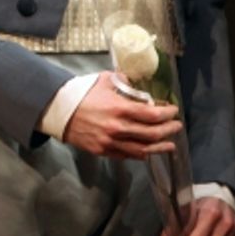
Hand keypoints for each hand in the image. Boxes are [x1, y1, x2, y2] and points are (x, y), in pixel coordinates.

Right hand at [63, 71, 180, 158]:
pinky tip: (147, 150)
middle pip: (153, 133)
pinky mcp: (104, 151)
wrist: (58, 111)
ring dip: (160, 147)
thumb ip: (121, 80)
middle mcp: (118, 127)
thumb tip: (134, 82)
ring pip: (143, 149)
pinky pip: (128, 155)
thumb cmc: (80, 94)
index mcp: (120, 108)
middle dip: (169, 130)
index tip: (173, 111)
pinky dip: (141, 153)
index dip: (167, 114)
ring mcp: (111, 141)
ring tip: (170, 145)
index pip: (153, 115)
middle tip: (176, 126)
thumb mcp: (102, 80)